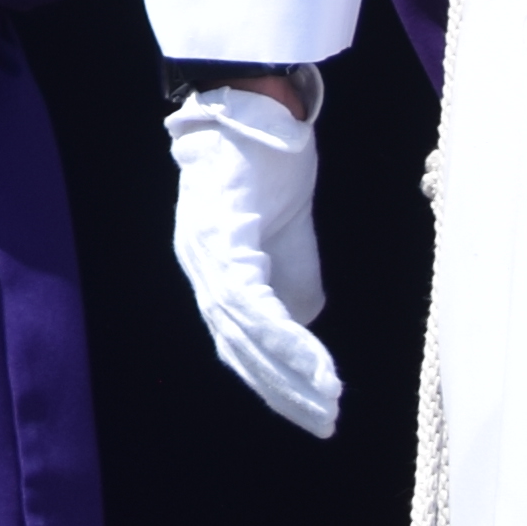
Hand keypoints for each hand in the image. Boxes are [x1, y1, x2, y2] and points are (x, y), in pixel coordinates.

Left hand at [166, 84, 343, 436]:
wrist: (256, 101)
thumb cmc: (270, 162)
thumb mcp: (287, 233)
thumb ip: (292, 279)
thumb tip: (301, 329)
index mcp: (213, 267)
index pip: (236, 339)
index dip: (271, 379)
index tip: (309, 411)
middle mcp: (199, 264)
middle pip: (235, 346)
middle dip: (280, 390)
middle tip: (323, 424)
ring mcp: (204, 250)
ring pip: (242, 332)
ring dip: (288, 374)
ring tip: (327, 402)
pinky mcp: (218, 234)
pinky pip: (251, 302)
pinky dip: (284, 339)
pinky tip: (315, 365)